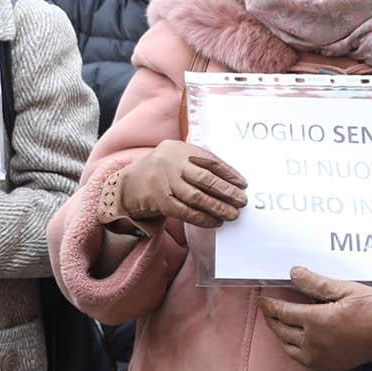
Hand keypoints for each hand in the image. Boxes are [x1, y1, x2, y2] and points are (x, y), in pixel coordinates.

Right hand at [116, 140, 247, 228]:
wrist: (128, 184)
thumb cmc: (161, 171)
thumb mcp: (175, 157)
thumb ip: (197, 162)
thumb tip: (230, 180)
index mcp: (179, 149)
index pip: (210, 160)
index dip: (229, 173)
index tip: (243, 184)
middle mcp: (171, 163)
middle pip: (205, 178)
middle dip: (227, 191)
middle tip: (242, 201)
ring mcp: (164, 182)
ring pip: (197, 197)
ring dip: (218, 207)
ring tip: (233, 214)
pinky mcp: (159, 201)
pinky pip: (185, 212)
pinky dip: (202, 218)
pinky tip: (215, 221)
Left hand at [258, 267, 371, 370]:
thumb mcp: (345, 289)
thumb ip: (316, 283)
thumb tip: (293, 273)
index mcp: (318, 320)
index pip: (282, 312)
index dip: (269, 305)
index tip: (263, 299)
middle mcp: (314, 342)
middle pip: (280, 329)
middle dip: (271, 317)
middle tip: (267, 307)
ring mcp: (319, 356)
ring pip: (286, 345)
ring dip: (278, 332)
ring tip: (276, 320)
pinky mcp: (325, 365)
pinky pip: (298, 357)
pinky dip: (290, 346)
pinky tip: (292, 337)